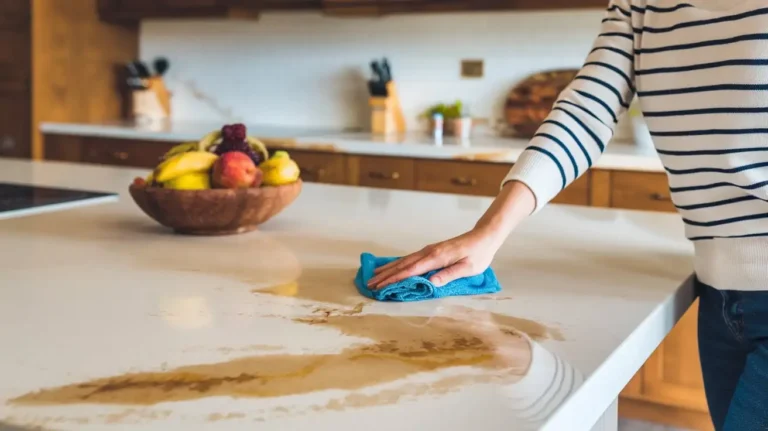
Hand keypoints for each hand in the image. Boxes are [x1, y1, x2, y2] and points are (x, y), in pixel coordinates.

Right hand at [367, 227, 502, 288]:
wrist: (483, 236)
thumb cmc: (478, 254)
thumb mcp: (468, 268)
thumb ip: (449, 274)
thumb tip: (431, 282)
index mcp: (436, 258)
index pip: (410, 271)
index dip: (394, 279)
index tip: (380, 286)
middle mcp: (428, 252)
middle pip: (402, 265)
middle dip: (385, 275)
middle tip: (369, 283)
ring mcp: (428, 250)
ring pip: (404, 260)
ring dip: (388, 269)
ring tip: (374, 275)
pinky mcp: (430, 251)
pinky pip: (409, 258)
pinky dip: (397, 263)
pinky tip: (391, 266)